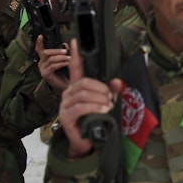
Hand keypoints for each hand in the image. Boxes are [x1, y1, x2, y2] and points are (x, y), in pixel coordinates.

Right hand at [35, 35, 70, 90]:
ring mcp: (42, 69)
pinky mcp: (46, 74)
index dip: (39, 43)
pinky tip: (67, 63)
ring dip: (61, 58)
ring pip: (51, 59)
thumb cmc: (65, 73)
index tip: (40, 36)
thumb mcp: (64, 60)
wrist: (67, 85)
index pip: (39, 49)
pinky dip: (61, 64)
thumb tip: (65, 44)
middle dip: (56, 51)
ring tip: (69, 58)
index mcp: (44, 59)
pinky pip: (53, 66)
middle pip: (46, 53)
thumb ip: (63, 52)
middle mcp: (41, 63)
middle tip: (66, 51)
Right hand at [58, 39, 122, 158]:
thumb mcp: (106, 102)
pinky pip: (80, 107)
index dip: (76, 54)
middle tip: (110, 96)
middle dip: (101, 87)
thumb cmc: (96, 119)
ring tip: (108, 105)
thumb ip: (112, 91)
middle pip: (84, 82)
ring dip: (99, 98)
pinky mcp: (65, 117)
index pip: (75, 68)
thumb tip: (118, 81)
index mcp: (77, 87)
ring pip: (83, 94)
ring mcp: (65, 105)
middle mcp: (68, 94)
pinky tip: (103, 110)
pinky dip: (95, 107)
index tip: (75, 40)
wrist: (88, 141)